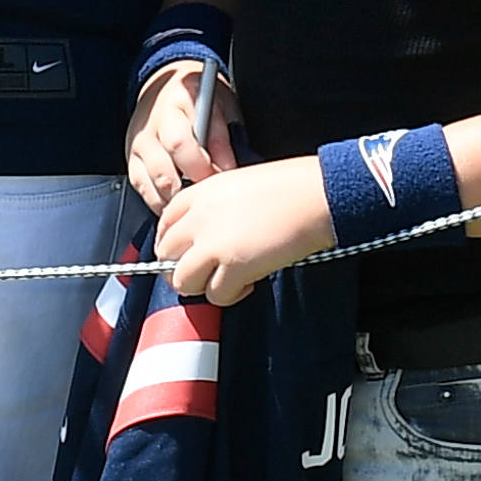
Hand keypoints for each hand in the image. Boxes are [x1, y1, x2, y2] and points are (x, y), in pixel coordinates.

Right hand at [126, 52, 238, 209]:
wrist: (165, 88)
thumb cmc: (198, 100)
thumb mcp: (218, 106)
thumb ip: (221, 136)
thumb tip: (228, 170)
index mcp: (174, 105)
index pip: (181, 144)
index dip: (202, 167)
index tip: (222, 180)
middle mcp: (150, 126)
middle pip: (163, 170)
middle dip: (189, 189)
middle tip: (209, 198)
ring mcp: (138, 145)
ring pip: (151, 183)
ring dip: (174, 199)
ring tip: (194, 202)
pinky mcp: (131, 160)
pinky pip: (142, 188)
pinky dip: (160, 200)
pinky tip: (177, 203)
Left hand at [152, 152, 331, 307]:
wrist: (316, 195)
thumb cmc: (290, 187)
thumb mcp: (238, 184)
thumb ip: (214, 208)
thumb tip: (209, 235)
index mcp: (200, 193)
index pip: (165, 223)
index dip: (173, 243)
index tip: (185, 252)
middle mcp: (198, 218)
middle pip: (166, 254)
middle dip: (183, 268)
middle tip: (206, 272)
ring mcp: (213, 244)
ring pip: (182, 282)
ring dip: (203, 286)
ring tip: (226, 280)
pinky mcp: (233, 267)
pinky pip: (215, 296)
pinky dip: (231, 295)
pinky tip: (248, 283)